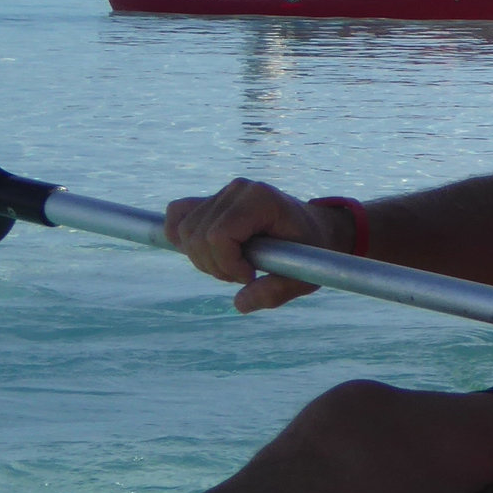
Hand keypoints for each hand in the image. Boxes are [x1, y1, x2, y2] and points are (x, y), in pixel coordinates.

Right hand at [162, 179, 345, 312]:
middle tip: (244, 275)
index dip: (227, 264)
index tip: (250, 276)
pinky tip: (208, 254)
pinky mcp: (211, 200)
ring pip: (184, 232)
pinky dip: (183, 241)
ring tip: (233, 266)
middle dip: (216, 267)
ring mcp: (223, 192)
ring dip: (203, 259)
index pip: (219, 235)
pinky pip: (177, 216)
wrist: (315, 229)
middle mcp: (238, 189)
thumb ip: (275, 292)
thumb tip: (240, 303)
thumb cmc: (312, 251)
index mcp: (261, 199)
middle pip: (197, 236)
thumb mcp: (304, 278)